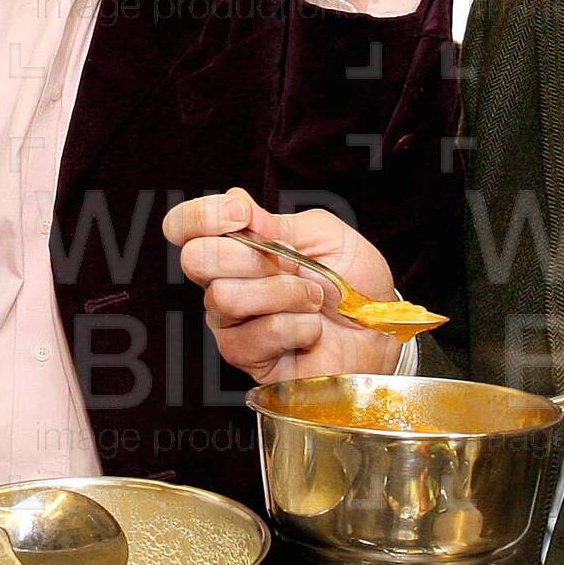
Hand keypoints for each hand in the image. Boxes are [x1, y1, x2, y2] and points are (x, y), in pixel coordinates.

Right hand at [162, 186, 402, 383]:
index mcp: (237, 246)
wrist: (378, 333)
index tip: (242, 215)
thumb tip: (238, 206)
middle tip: (289, 264)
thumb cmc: (354, 283)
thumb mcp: (326, 236)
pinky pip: (257, 334)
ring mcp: (231, 323)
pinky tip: (312, 329)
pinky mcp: (247, 358)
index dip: (202, 215)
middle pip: (195, 260)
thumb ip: (281, 223)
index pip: (184, 226)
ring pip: (226, 297)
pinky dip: (297, 326)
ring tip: (314, 299)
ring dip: (284, 293)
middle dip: (249, 256)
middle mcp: (225, 282)